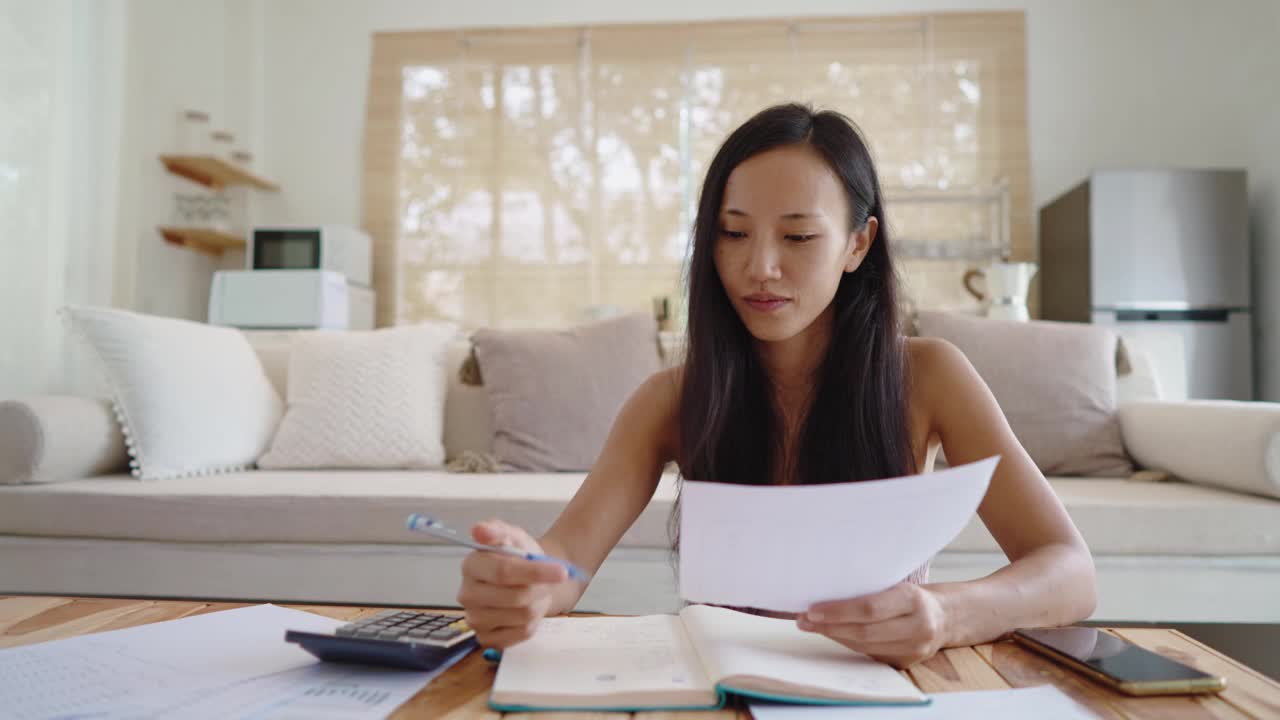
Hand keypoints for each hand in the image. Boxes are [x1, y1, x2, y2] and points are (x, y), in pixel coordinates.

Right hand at [456, 518, 566, 648]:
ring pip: (522, 616)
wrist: (529, 579)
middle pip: (515, 597)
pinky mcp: (486, 638)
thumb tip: (479, 530)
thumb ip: (497, 530)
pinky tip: (530, 609)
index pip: (503, 571)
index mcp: (471, 565)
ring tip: (538, 591)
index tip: (562, 571)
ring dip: (539, 603)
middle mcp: (467, 594)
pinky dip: (534, 621)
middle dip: (541, 587)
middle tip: (551, 579)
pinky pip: (521, 634)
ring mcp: (474, 619)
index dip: (534, 572)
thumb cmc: (519, 556)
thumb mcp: (513, 536)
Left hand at [797, 582, 949, 667]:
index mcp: (913, 600)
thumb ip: (870, 588)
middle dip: (829, 626)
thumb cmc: (912, 595)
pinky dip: (847, 644)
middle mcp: (918, 627)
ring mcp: (914, 649)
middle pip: (864, 632)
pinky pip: (870, 655)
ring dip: (834, 636)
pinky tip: (833, 634)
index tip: (812, 610)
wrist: (945, 617)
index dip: (838, 611)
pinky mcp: (907, 663)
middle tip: (803, 620)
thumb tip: (825, 591)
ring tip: (812, 626)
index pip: (869, 608)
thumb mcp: (898, 583)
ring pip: (864, 646)